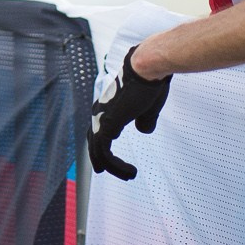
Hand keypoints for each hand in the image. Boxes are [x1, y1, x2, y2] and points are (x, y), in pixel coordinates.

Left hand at [88, 44, 171, 180]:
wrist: (147, 68)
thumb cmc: (150, 83)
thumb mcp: (149, 107)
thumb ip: (144, 120)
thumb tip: (143, 130)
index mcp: (108, 106)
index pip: (99, 131)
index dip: (101, 147)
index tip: (112, 162)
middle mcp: (99, 112)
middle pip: (94, 142)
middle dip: (102, 161)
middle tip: (120, 173)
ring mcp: (100, 119)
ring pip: (98, 151)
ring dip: (113, 168)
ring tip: (130, 175)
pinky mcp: (106, 125)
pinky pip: (104, 152)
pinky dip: (115, 166)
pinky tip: (129, 172)